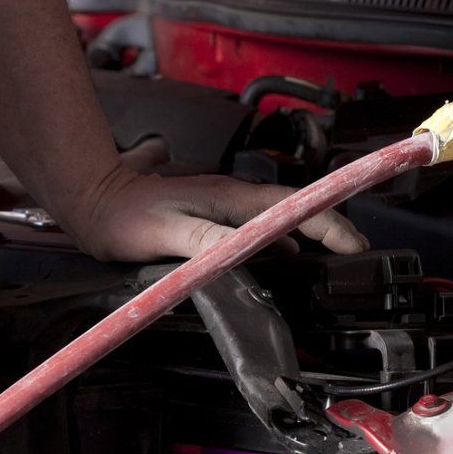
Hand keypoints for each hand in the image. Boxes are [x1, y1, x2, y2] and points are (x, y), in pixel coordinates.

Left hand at [60, 164, 367, 262]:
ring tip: (334, 254)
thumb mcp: (170, 233)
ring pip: (282, 217)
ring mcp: (225, 205)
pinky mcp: (214, 216)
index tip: (355, 246)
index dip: (331, 226)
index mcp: (231, 198)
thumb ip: (212, 243)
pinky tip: (285, 256)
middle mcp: (234, 197)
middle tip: (358, 252)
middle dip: (333, 228)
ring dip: (312, 232)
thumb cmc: (125, 217)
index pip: (296, 207)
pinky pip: (262, 227)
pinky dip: (285, 240)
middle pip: (297, 209)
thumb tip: (254, 251)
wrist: (94, 200)